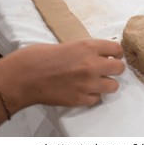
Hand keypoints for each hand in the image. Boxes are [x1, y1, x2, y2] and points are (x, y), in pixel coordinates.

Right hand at [0, 39, 124, 111]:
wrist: (24, 76)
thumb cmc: (39, 56)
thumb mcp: (67, 45)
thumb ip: (84, 50)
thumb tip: (96, 55)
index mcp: (88, 47)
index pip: (117, 50)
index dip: (116, 54)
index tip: (112, 56)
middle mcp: (92, 65)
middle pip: (120, 69)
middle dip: (114, 69)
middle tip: (106, 70)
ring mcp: (87, 84)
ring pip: (113, 86)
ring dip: (106, 84)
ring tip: (94, 82)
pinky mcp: (80, 99)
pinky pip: (96, 99)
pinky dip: (91, 96)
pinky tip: (81, 91)